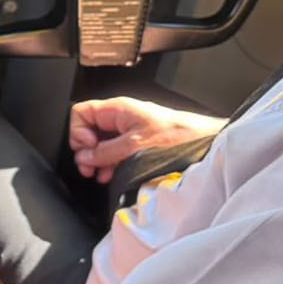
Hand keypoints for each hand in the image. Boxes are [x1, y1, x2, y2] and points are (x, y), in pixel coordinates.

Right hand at [67, 97, 214, 183]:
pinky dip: (109, 164)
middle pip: (87, 130)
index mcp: (117, 109)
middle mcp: (120, 118)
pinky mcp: (136, 143)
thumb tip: (84, 157)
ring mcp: (127, 131)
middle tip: (89, 167)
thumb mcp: (135, 145)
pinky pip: (113, 152)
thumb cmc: (178, 136)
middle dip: (86, 151)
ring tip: (100, 174)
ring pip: (99, 144)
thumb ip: (106, 151)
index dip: (78, 133)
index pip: (81, 114)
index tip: (88, 149)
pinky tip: (112, 173)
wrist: (204, 143)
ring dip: (97, 160)